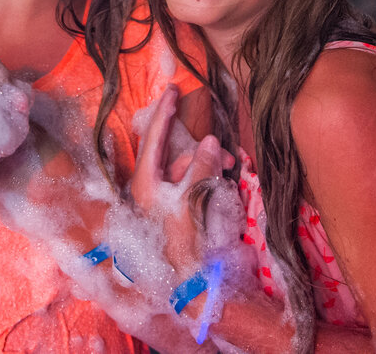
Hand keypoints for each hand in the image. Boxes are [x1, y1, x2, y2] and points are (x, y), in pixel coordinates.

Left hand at [131, 87, 233, 273]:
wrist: (184, 285)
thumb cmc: (182, 244)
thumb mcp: (192, 203)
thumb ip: (202, 169)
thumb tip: (212, 140)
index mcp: (144, 183)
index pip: (153, 138)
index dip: (163, 111)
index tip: (172, 89)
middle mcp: (146, 187)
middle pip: (165, 148)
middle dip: (188, 134)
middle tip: (193, 112)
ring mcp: (157, 198)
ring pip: (180, 165)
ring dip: (204, 159)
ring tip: (232, 161)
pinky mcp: (169, 209)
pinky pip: (186, 181)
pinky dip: (203, 174)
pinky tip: (224, 175)